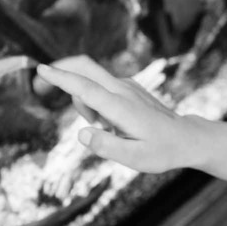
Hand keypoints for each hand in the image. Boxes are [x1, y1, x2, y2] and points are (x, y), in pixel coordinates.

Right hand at [35, 60, 208, 173]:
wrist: (186, 138)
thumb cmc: (161, 151)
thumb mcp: (135, 158)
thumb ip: (106, 146)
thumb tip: (81, 133)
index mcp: (121, 107)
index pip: (85, 88)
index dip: (61, 78)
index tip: (40, 69)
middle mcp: (122, 90)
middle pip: (85, 67)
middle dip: (61, 70)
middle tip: (41, 87)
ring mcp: (126, 86)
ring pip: (91, 80)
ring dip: (82, 99)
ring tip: (103, 129)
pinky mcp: (128, 87)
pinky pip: (100, 86)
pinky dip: (93, 100)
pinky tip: (107, 123)